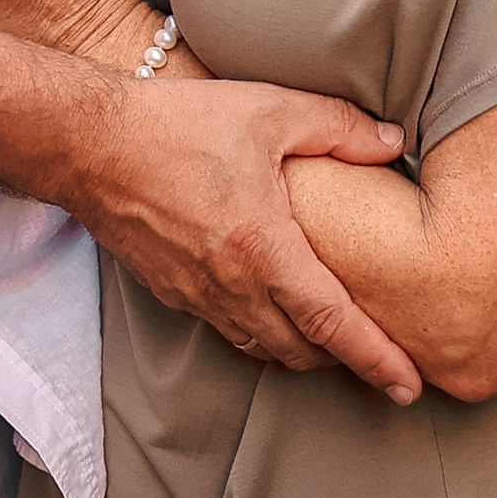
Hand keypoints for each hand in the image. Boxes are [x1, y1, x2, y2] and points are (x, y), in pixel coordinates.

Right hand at [74, 71, 420, 401]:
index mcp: (264, 251)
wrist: (87, 144)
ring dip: (301, 351)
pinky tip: (269, 307)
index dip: (376, 359)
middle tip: (380, 359)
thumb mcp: (269, 109)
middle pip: (301, 352)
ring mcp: (197, 297)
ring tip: (330, 338)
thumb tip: (391, 143)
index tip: (409, 387)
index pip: (333, 325)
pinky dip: (259, 332)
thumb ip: (338, 127)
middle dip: (345, 362)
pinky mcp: (170, 292)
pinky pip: (227, 330)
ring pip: (262, 348)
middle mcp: (231, 288)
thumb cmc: (177, 124)